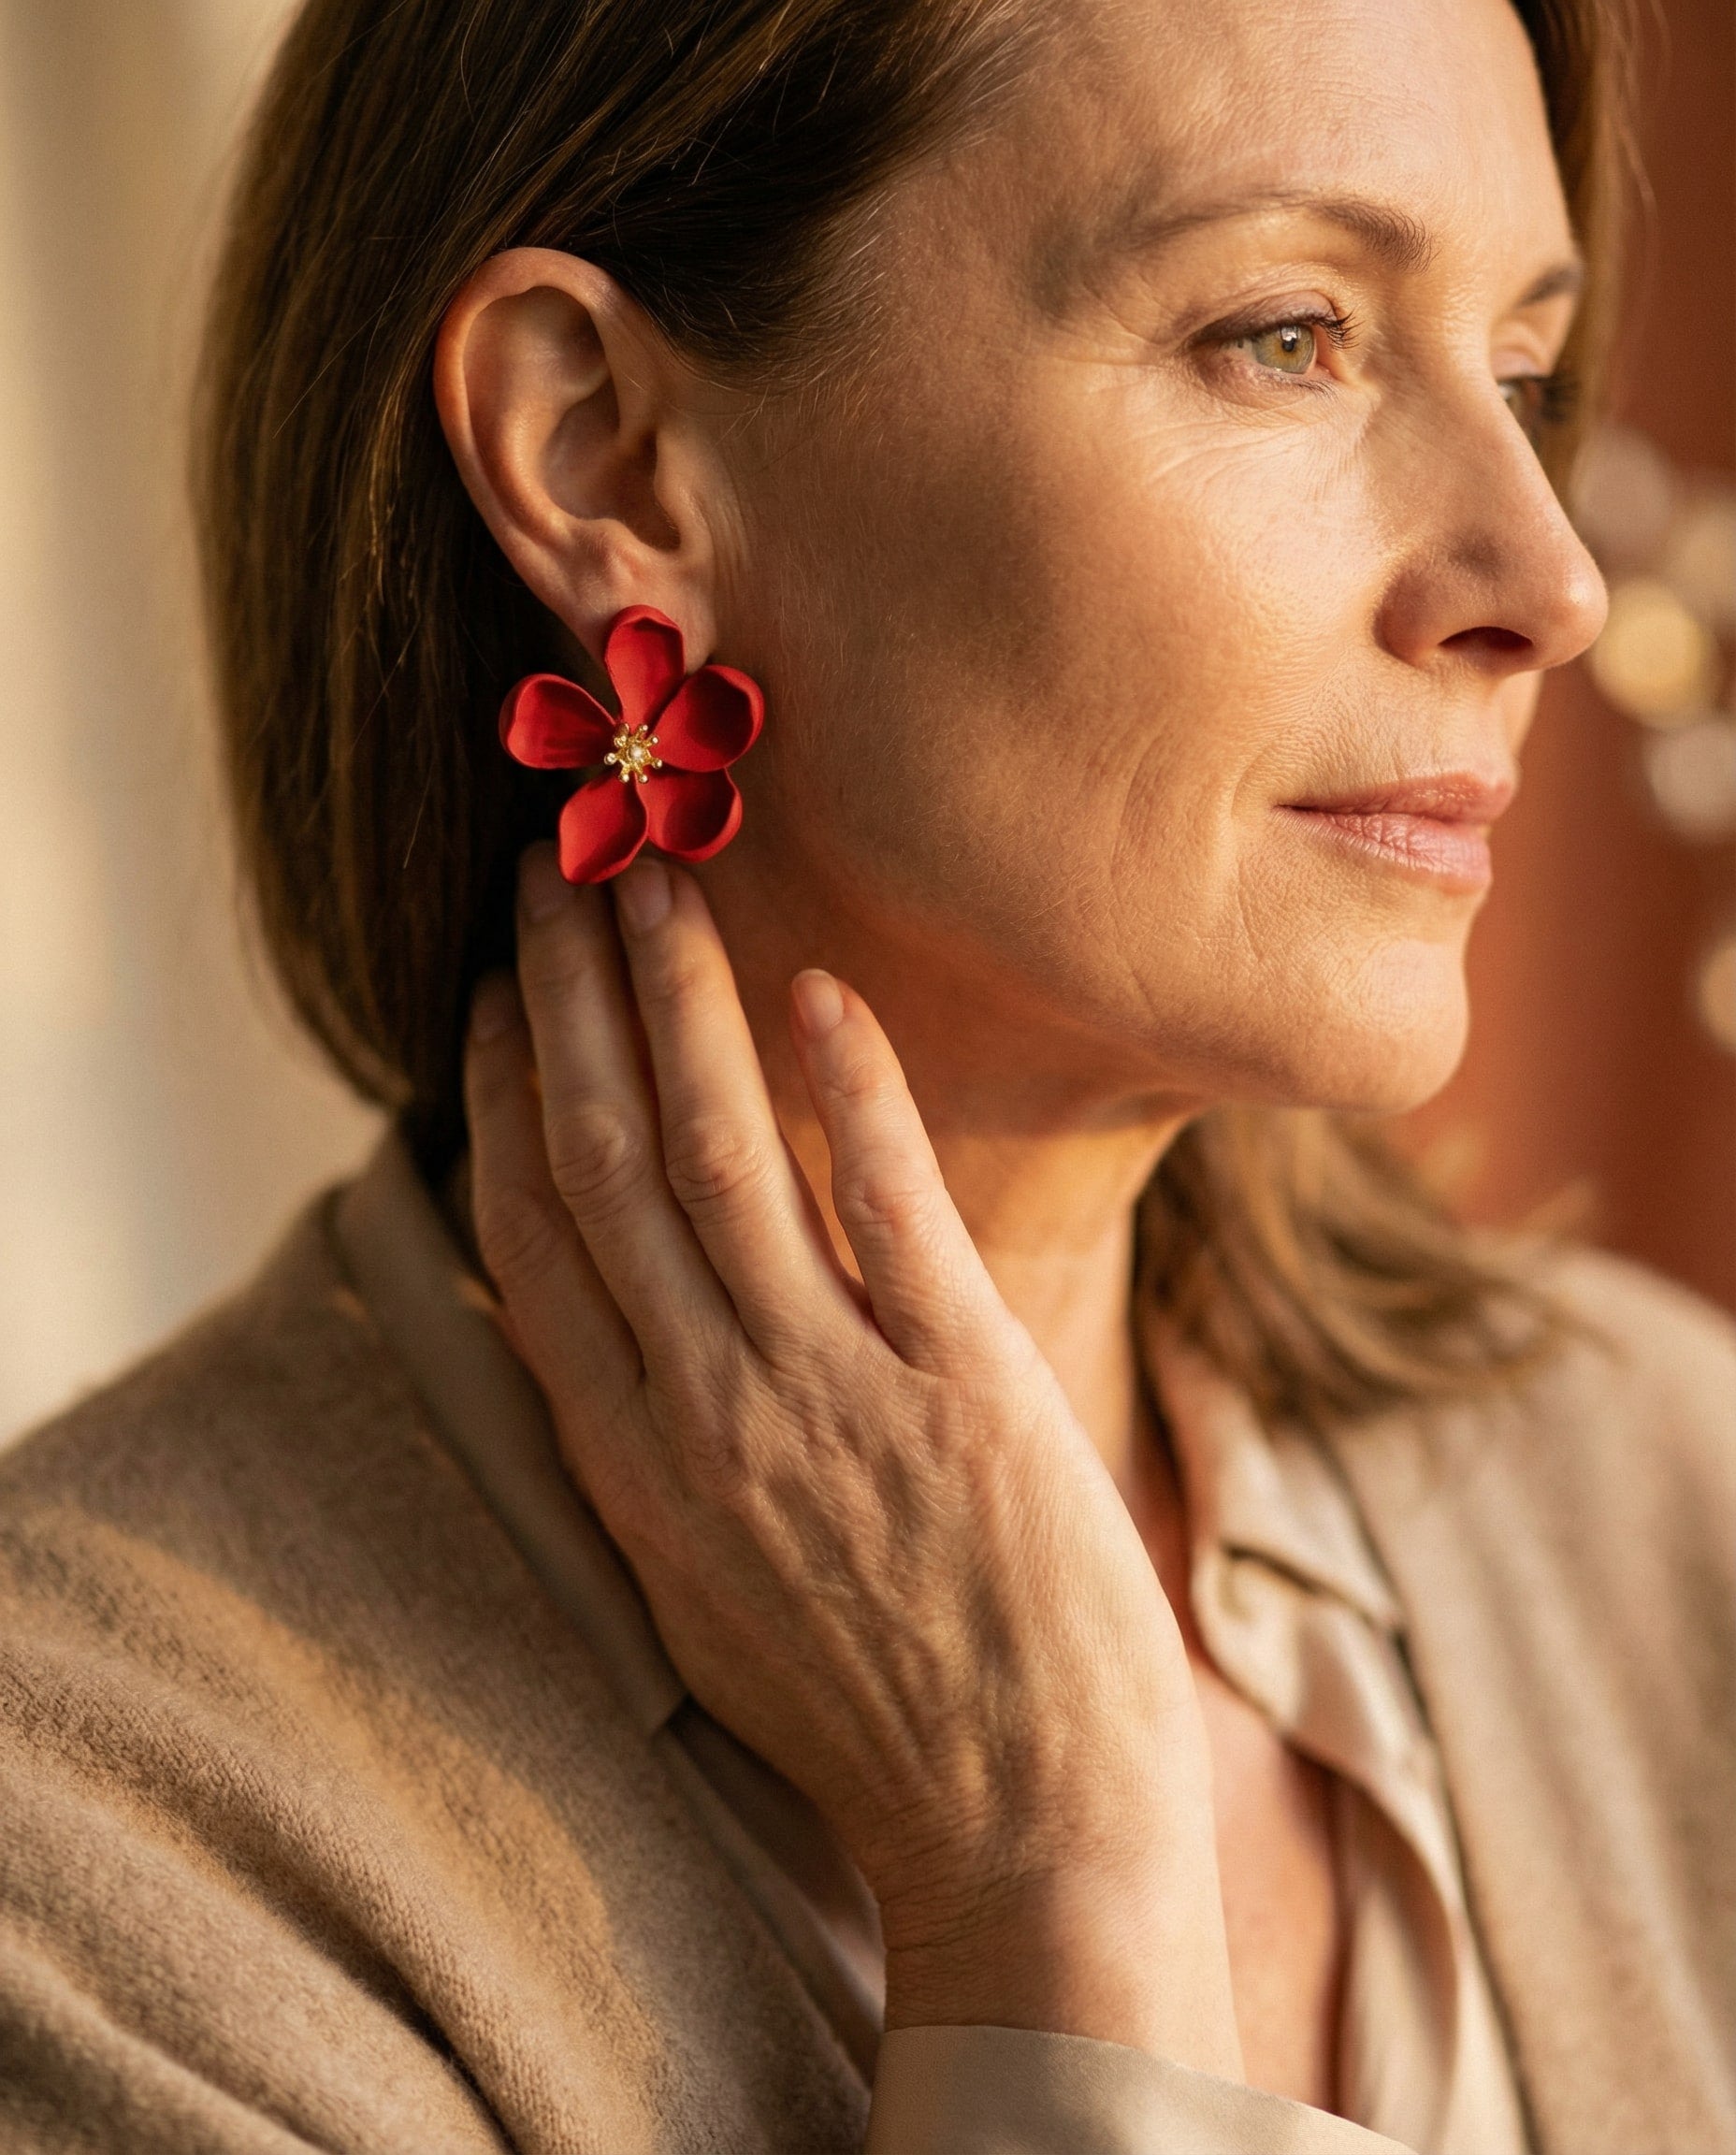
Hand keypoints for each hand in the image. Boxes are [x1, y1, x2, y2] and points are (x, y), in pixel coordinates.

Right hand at [463, 845, 1240, 2076]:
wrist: (1021, 1835)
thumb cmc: (872, 1716)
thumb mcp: (705, 1593)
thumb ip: (651, 1453)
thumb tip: (617, 1330)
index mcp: (629, 1467)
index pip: (530, 1237)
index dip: (502, 1095)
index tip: (490, 993)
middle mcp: (702, 1414)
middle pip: (603, 1162)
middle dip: (567, 999)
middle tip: (552, 869)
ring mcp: (826, 1395)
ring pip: (716, 1155)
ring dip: (677, 1000)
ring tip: (653, 879)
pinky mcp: (960, 1387)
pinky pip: (885, 1205)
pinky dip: (846, 1090)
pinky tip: (818, 990)